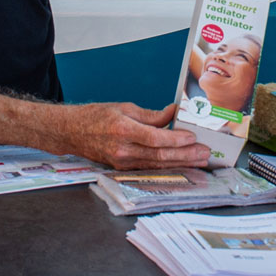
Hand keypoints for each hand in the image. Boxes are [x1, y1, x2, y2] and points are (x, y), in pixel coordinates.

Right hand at [59, 102, 209, 169]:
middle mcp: (123, 149)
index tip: (192, 137)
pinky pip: (149, 168)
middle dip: (185, 155)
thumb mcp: (124, 107)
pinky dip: (167, 167)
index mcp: (122, 129)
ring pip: (157, 165)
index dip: (175, 139)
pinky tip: (182, 165)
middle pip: (160, 155)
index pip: (154, 138)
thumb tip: (173, 113)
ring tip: (199, 160)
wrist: (71, 133)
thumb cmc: (95, 117)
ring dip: (181, 163)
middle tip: (204, 152)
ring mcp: (122, 162)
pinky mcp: (123, 168)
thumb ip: (151, 114)